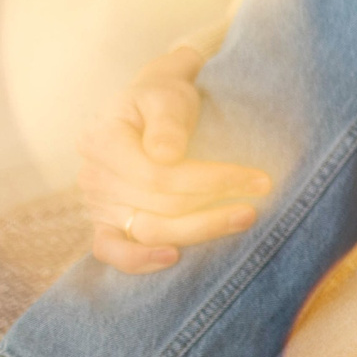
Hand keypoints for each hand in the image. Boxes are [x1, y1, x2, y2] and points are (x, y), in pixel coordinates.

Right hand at [75, 44, 271, 274]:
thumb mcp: (166, 95)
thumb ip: (166, 122)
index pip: (159, 176)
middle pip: (160, 205)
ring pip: (149, 230)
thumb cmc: (162, 98)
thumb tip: (165, 154)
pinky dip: (140, 260)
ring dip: (201, 229)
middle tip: (262, 193)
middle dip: (215, 203)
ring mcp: (98, 204)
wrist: (152, 106)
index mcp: (102, 141)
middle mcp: (94, 177)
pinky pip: (112, 250)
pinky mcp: (108, 222)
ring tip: (246, 217)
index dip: (209, 181)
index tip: (256, 178)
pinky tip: (175, 257)